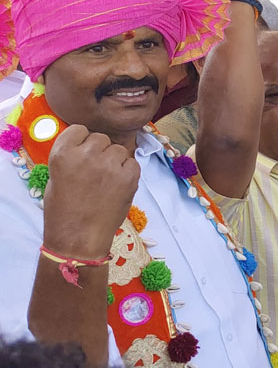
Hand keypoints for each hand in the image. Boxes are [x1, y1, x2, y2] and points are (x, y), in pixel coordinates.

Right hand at [43, 125, 139, 258]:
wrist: (78, 238)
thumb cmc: (63, 210)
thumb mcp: (56, 176)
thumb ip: (72, 156)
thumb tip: (88, 144)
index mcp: (62, 153)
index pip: (79, 129)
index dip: (81, 142)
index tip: (81, 154)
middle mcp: (86, 155)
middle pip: (101, 138)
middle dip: (99, 151)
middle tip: (94, 172)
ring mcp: (109, 165)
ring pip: (118, 150)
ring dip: (114, 161)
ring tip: (104, 182)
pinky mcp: (129, 177)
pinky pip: (132, 163)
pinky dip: (127, 172)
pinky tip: (116, 187)